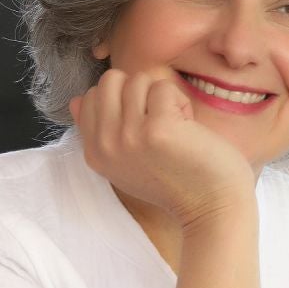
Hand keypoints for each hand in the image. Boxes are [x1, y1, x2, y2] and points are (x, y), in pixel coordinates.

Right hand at [69, 67, 254, 232]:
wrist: (212, 207)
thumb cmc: (177, 181)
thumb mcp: (125, 161)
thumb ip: (99, 130)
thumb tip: (76, 100)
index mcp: (94, 153)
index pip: (90, 96)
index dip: (122, 100)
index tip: (143, 126)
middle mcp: (106, 145)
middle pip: (110, 80)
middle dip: (139, 91)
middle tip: (159, 120)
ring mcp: (128, 136)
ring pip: (138, 80)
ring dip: (163, 98)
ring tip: (175, 127)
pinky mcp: (157, 129)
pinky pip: (163, 87)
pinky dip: (182, 103)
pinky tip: (188, 130)